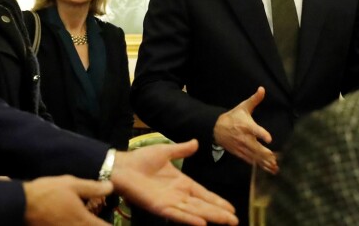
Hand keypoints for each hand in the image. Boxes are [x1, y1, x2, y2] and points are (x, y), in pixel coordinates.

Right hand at [23, 175, 112, 224]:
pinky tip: (74, 221)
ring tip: (88, 219)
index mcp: (84, 220)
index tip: (111, 221)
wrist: (22, 206)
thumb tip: (111, 187)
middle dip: (99, 225)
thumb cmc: (48, 192)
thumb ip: (93, 188)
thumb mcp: (72, 184)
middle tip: (100, 220)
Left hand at [112, 140, 237, 224]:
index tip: (231, 208)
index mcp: (181, 182)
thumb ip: (181, 150)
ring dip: (211, 216)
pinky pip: (177, 214)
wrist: (123, 165)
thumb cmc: (141, 159)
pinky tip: (202, 223)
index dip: (217, 201)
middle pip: (203, 205)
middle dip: (219, 213)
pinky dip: (189, 219)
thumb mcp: (165, 152)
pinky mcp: (160, 207)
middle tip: (235, 220)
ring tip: (227, 222)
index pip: (203, 194)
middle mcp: (178, 195)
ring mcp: (170, 202)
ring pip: (195, 211)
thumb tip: (196, 142)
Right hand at [213, 86, 277, 172]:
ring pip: (255, 157)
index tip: (269, 139)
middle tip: (276, 158)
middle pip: (256, 148)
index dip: (262, 134)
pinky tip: (269, 169)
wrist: (217, 128)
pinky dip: (260, 166)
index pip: (255, 130)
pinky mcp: (241, 153)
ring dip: (265, 163)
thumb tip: (262, 89)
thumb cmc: (233, 117)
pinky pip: (252, 161)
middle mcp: (245, 138)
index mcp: (247, 126)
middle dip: (266, 154)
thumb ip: (254, 99)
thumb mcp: (243, 107)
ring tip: (275, 167)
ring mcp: (243, 147)